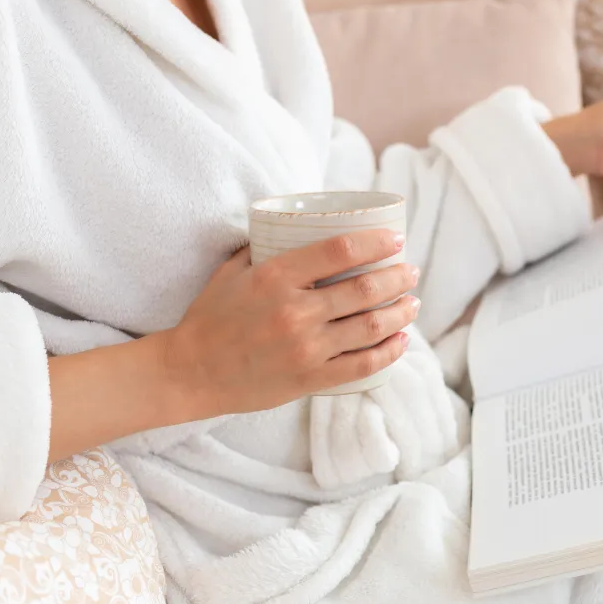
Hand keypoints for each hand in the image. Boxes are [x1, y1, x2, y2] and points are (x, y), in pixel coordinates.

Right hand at [158, 230, 420, 421]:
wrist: (189, 372)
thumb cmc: (210, 317)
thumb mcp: (232, 271)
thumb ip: (263, 247)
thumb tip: (297, 225)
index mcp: (275, 276)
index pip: (340, 250)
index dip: (375, 243)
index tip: (395, 241)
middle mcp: (294, 311)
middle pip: (364, 289)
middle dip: (398, 278)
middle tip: (411, 272)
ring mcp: (304, 348)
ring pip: (371, 326)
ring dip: (401, 313)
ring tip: (413, 303)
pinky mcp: (308, 378)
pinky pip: (362, 365)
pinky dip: (389, 352)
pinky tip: (402, 341)